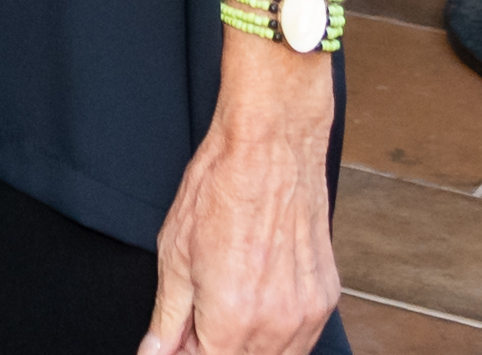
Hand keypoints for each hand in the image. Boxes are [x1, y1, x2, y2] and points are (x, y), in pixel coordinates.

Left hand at [140, 96, 339, 354]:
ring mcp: (307, 313)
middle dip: (214, 347)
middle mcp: (277, 325)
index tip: (178, 340)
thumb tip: (155, 353)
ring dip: (245, 344)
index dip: (187, 353)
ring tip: (224, 304)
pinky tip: (255, 298)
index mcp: (232, 318)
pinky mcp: (326, 297)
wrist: (271, 148)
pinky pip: (301, 336)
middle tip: (196, 321)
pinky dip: (276, 331)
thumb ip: (168, 318)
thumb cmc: (220, 189)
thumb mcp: (175, 255)